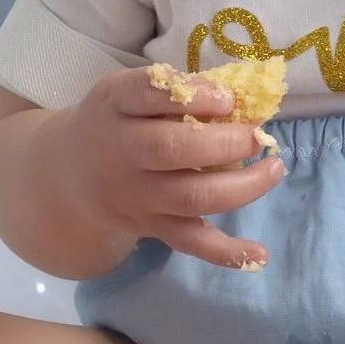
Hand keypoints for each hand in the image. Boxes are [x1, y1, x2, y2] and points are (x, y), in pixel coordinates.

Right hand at [61, 65, 285, 272]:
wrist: (72, 175)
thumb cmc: (117, 122)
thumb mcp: (127, 91)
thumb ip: (173, 90)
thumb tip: (237, 98)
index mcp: (116, 106)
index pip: (146, 94)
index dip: (192, 94)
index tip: (227, 99)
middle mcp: (123, 153)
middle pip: (171, 149)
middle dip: (224, 142)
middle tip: (257, 136)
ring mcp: (139, 196)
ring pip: (190, 197)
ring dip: (241, 186)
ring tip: (273, 168)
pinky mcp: (153, 227)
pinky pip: (190, 242)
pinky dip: (226, 252)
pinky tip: (260, 253)